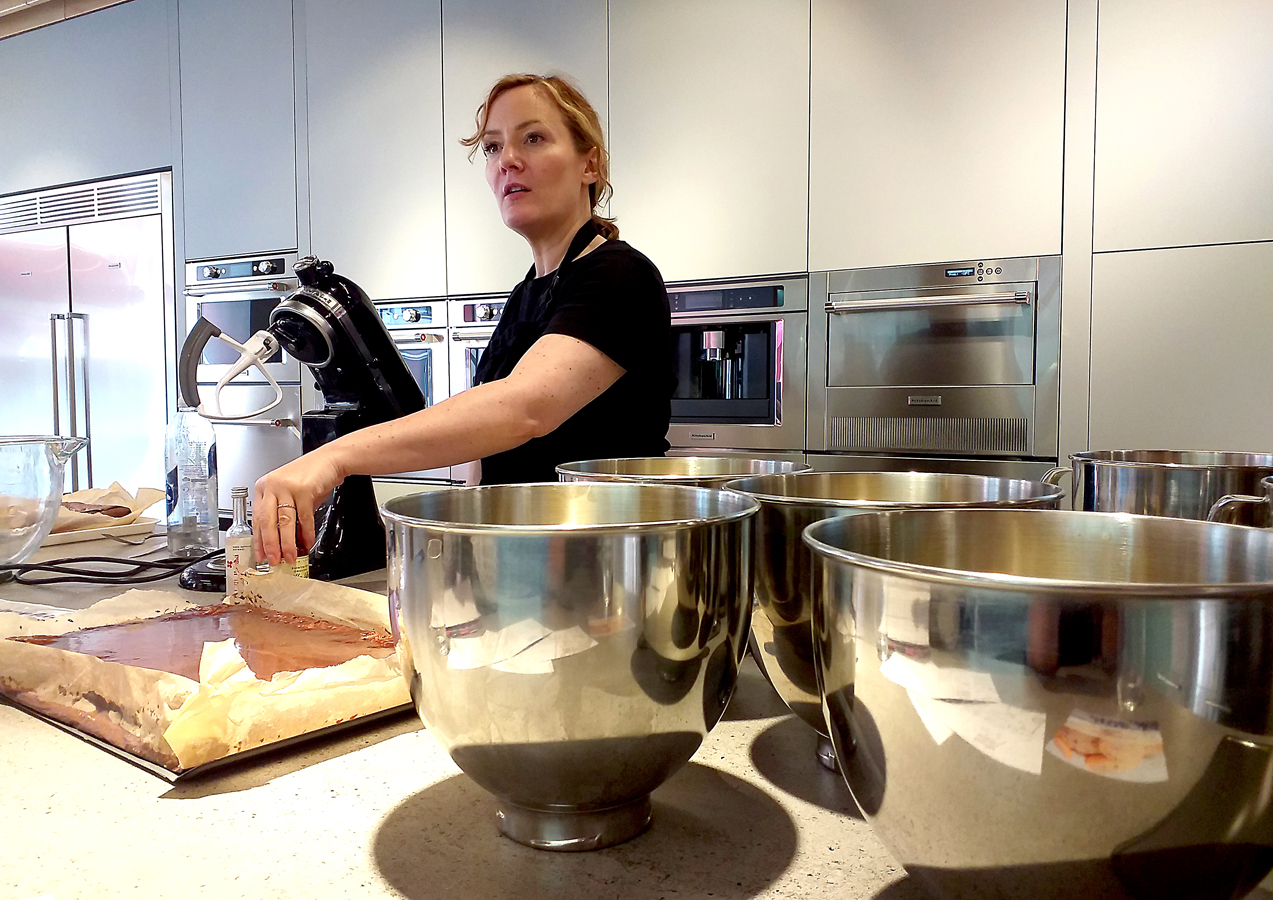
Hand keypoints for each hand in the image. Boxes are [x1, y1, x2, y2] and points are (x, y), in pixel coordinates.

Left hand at [252, 448, 344, 565]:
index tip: (260, 554)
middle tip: (273, 560)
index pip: (257, 518)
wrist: (331, 460)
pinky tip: (307, 542)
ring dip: (287, 543)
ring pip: (284, 522)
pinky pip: (304, 517)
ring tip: (290, 556)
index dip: (259, 539)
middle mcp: (273, 486)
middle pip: (267, 521)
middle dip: (270, 545)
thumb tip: (283, 539)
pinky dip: (306, 533)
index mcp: (264, 487)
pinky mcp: (303, 490)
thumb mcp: (291, 493)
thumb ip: (284, 514)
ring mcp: (287, 487)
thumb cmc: (311, 475)